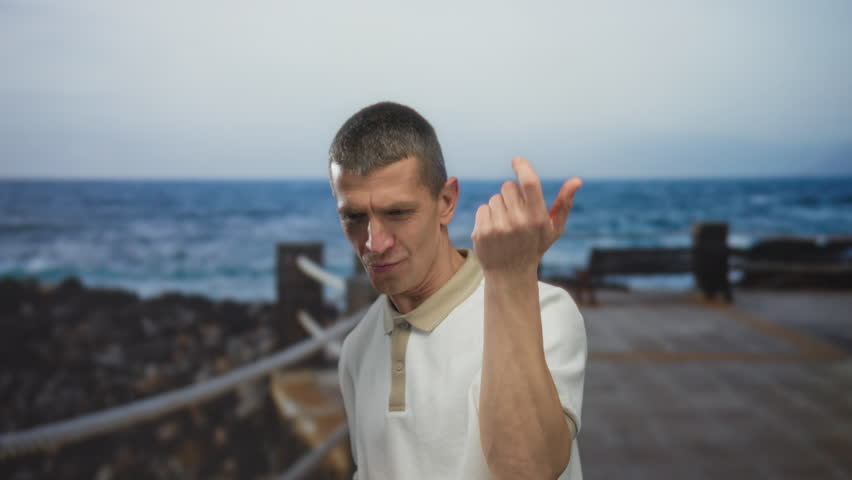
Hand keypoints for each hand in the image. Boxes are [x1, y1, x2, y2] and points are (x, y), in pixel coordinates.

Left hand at [471, 157, 581, 274]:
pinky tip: (495, 230)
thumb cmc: (535, 246)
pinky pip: (483, 208)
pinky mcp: (482, 232)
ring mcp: (498, 228)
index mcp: (537, 218)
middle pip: (508, 186)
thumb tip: (577, 181)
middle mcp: (518, 222)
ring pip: (494, 198)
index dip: (523, 166)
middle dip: (512, 195)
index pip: (529, 182)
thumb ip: (564, 203)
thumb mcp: (554, 228)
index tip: (517, 160)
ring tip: (506, 225)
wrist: (510, 274)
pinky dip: (487, 216)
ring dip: (500, 207)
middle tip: (516, 213)